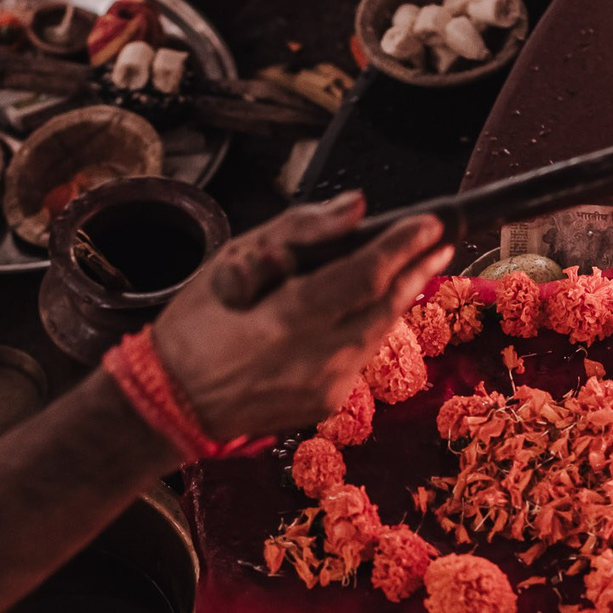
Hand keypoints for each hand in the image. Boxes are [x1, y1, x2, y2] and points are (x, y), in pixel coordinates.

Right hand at [153, 193, 450, 440]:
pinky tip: (366, 308)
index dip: (403, 247)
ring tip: (412, 268)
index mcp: (289, 318)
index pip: (366, 276)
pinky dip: (367, 327)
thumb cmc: (197, 322)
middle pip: (386, 307)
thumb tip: (356, 209)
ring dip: (396, 298)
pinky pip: (358, 356)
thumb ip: (299, 231)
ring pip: (377, 332)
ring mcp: (324, 386)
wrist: (174, 400)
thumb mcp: (234, 260)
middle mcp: (316, 357)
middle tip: (439, 242)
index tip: (430, 223)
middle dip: (416, 270)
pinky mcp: (325, 403)